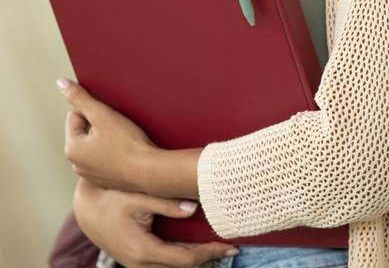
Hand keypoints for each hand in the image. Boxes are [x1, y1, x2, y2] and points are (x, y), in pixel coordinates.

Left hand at [58, 77, 155, 192]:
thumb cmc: (127, 143)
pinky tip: (125, 150)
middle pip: (85, 131)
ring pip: (95, 144)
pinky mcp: (104, 180)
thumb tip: (60, 83)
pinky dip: (112, 151)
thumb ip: (79, 97)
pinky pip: (104, 157)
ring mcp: (90, 175)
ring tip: (123, 138)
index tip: (110, 114)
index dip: (94, 109)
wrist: (149, 171)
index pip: (76, 115)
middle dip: (99, 124)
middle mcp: (76, 165)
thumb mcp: (102, 115)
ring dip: (105, 137)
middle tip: (118, 126)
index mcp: (71, 149)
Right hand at [73, 178, 238, 267]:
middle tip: (230, 246)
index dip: (209, 253)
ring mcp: (137, 264)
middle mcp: (140, 264)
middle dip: (207, 258)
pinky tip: (194, 248)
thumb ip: (166, 203)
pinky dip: (181, 257)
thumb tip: (193, 208)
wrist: (87, 207)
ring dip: (195, 260)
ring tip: (216, 248)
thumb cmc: (111, 198)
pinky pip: (164, 263)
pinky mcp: (136, 259)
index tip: (230, 246)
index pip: (185, 259)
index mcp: (143, 251)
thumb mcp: (138, 197)